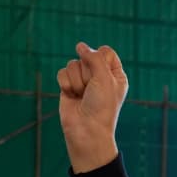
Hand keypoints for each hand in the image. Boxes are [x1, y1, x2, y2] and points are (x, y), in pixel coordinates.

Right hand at [57, 42, 128, 173]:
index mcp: (115, 74)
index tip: (102, 75)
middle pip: (87, 56)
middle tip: (91, 91)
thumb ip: (94, 58)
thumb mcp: (104, 78)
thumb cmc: (101, 106)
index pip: (105, 51)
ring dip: (76, 80)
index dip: (100, 59)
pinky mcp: (68, 87)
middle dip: (87, 73)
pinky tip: (71, 96)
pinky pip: (62, 73)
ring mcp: (83, 81)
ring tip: (81, 95)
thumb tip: (80, 46)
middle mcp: (99, 76)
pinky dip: (66, 84)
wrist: (86, 130)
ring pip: (72, 64)